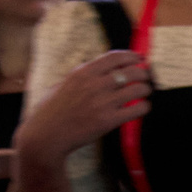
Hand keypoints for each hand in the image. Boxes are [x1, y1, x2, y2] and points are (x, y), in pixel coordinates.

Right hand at [11, 49, 148, 191]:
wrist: (46, 135)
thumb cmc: (51, 110)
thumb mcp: (64, 84)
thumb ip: (82, 75)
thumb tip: (101, 68)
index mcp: (83, 72)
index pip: (115, 57)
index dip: (132, 56)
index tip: (139, 58)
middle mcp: (94, 84)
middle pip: (131, 71)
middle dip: (143, 73)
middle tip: (146, 77)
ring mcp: (102, 102)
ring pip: (138, 89)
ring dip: (146, 90)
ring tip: (145, 92)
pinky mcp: (108, 120)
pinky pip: (136, 110)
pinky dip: (144, 107)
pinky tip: (142, 108)